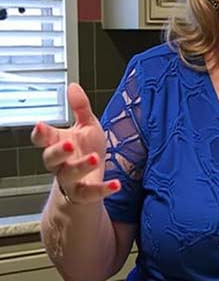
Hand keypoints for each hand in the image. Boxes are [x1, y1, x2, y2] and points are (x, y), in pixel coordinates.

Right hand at [31, 83, 119, 203]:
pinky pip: (91, 193)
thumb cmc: (87, 149)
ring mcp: (71, 180)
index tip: (40, 125)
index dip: (40, 133)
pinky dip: (104, 189)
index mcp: (58, 144)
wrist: (93, 179)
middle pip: (51, 159)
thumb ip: (80, 108)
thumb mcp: (86, 126)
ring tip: (94, 158)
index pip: (42, 139)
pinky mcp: (84, 194)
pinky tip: (116, 184)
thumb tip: (74, 86)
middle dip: (57, 151)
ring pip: (69, 175)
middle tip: (68, 144)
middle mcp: (61, 163)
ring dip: (81, 167)